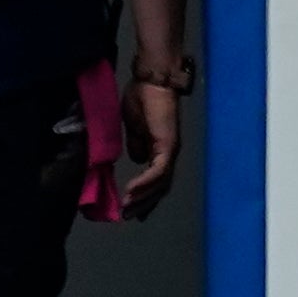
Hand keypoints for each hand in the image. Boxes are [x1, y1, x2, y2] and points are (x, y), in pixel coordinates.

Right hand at [117, 72, 183, 218]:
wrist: (152, 79)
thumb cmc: (142, 97)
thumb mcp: (133, 126)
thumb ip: (136, 144)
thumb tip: (137, 161)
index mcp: (161, 149)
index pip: (156, 179)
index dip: (145, 195)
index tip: (131, 208)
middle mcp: (169, 153)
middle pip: (160, 187)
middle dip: (144, 203)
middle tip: (128, 216)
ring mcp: (170, 150)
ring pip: (160, 183)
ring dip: (143, 197)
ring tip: (127, 208)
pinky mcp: (168, 145)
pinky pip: (158, 171)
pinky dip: (145, 183)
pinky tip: (132, 191)